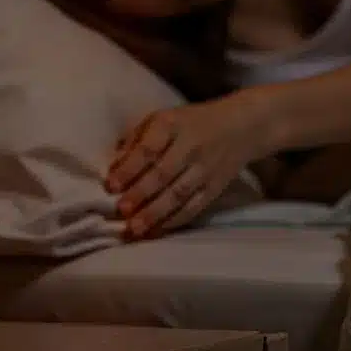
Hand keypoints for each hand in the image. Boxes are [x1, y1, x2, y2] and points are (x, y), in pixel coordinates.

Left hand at [106, 95, 261, 238]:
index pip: (149, 148)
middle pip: (163, 174)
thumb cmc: (190, 123)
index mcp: (172, 125)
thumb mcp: (162, 119)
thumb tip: (112, 165)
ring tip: (135, 229)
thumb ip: (137, 139)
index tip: (110, 185)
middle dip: (140, 194)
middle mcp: (190, 147)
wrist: (240, 127)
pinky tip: (157, 230)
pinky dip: (175, 221)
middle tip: (121, 211)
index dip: (129, 168)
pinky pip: (194, 207)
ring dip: (155, 213)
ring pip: (179, 194)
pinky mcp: (215, 188)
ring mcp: (205, 169)